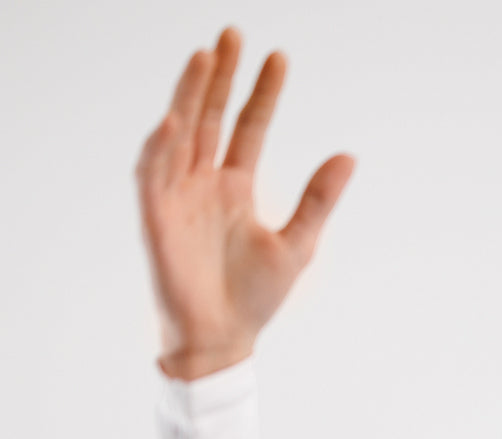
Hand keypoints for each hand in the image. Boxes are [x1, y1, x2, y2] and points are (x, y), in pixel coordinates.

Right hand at [133, 26, 355, 379]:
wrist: (224, 341)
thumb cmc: (255, 297)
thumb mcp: (298, 243)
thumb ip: (319, 199)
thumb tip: (349, 155)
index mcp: (235, 187)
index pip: (248, 127)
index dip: (262, 93)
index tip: (279, 57)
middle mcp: (203, 184)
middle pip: (209, 116)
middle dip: (219, 76)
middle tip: (232, 33)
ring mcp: (177, 197)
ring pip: (180, 133)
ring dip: (188, 95)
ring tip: (203, 56)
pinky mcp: (156, 219)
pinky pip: (153, 176)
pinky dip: (160, 148)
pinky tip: (174, 120)